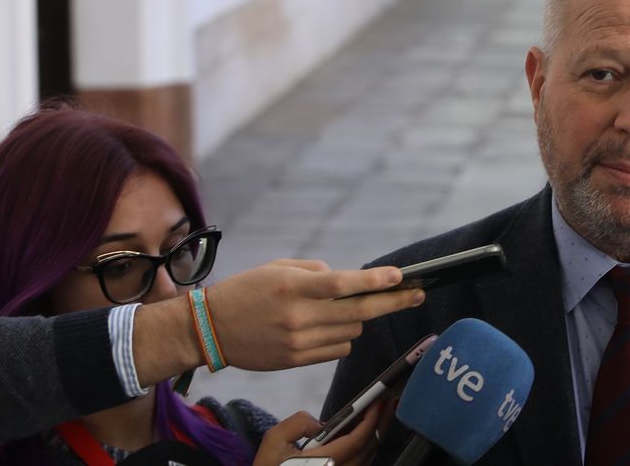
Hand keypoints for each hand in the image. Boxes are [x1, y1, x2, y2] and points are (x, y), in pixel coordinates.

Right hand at [134, 260, 424, 383]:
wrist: (210, 329)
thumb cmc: (246, 291)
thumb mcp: (278, 268)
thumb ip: (315, 272)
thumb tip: (347, 281)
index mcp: (295, 287)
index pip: (345, 284)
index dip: (376, 281)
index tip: (401, 277)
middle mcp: (299, 315)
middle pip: (359, 311)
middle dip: (393, 302)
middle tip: (418, 295)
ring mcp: (299, 342)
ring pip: (351, 331)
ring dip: (358, 318)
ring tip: (344, 308)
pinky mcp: (297, 360)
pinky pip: (337, 349)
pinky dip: (341, 336)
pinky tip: (328, 327)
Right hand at [252, 399, 390, 465]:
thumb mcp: (274, 441)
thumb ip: (297, 423)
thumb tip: (319, 423)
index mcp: (325, 462)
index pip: (358, 440)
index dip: (372, 420)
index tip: (379, 402)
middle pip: (369, 447)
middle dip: (381, 422)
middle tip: (389, 401)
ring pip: (366, 456)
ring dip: (376, 433)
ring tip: (380, 412)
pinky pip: (359, 462)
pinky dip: (365, 444)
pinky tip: (364, 430)